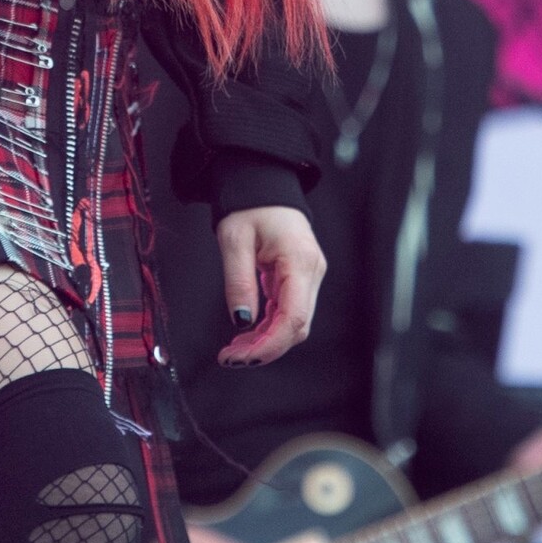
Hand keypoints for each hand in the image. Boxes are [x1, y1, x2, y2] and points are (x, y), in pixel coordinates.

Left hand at [215, 205, 325, 365]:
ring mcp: (309, 276)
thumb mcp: (234, 239)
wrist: (264, 185)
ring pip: (293, 323)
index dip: (269, 345)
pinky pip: (288, 311)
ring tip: (234, 349)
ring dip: (265, 341)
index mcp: (299, 261)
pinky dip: (268, 327)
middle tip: (230, 357)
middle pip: (296, 327)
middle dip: (265, 348)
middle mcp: (311, 272)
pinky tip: (247, 333)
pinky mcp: (300, 279)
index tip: (241, 357)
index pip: (294, 318)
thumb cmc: (250, 205)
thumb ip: (239, 281)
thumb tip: (242, 321)